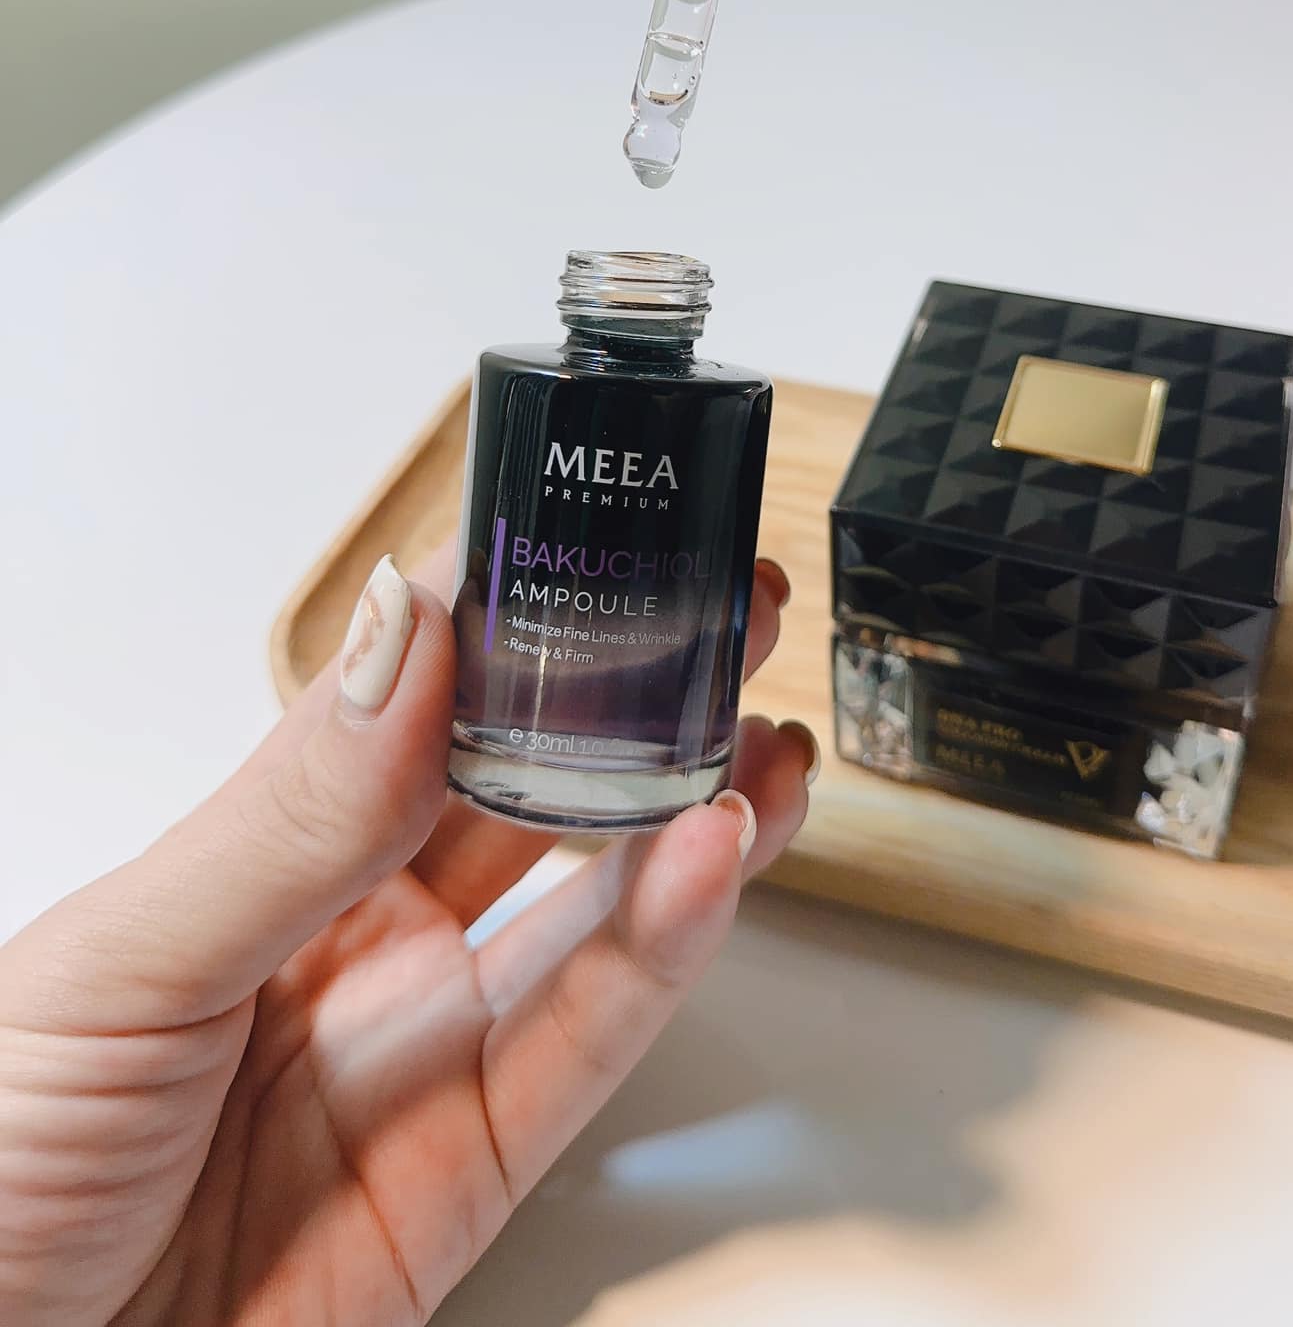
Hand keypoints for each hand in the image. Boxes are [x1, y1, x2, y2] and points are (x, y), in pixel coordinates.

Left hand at [0, 550, 810, 1323]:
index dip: (508, 619)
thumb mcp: (125, 962)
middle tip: (716, 611)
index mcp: (266, 857)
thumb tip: (403, 631)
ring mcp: (421, 1050)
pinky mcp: (473, 1169)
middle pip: (528, 793)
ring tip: (758, 723)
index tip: (586, 534)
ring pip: (593, 908)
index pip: (413, 704)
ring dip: (687, 810)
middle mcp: (357, 938)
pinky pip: (588, 1039)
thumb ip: (294, 812)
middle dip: (630, 700)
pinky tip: (716, 853)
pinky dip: (669, 944)